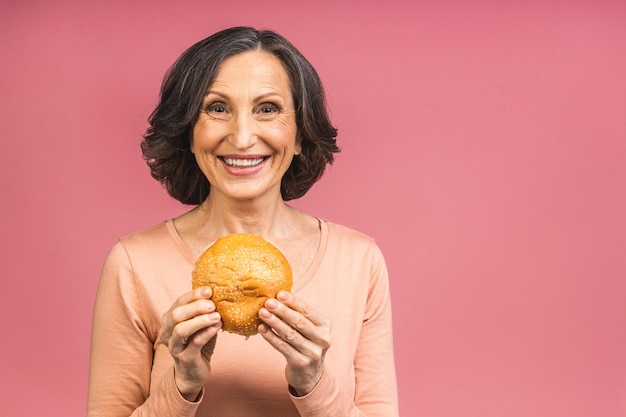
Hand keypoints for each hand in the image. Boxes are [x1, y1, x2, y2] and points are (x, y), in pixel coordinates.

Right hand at [159, 286, 221, 400]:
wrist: (193, 373)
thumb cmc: (197, 344)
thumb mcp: (199, 325)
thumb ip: (204, 311)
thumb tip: (219, 293)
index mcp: (169, 320)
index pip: (179, 302)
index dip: (193, 295)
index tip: (209, 290)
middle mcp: (167, 333)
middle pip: (176, 315)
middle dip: (195, 307)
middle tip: (213, 304)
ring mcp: (174, 347)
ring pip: (181, 330)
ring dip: (200, 320)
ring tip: (217, 316)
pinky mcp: (185, 359)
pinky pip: (194, 344)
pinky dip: (206, 333)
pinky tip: (217, 326)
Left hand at [258, 291, 331, 395]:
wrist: (310, 374)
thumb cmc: (306, 343)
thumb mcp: (308, 329)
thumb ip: (298, 314)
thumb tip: (278, 296)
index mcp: (325, 326)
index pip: (307, 311)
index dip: (293, 302)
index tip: (279, 293)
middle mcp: (323, 339)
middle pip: (299, 322)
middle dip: (282, 311)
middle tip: (268, 302)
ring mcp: (313, 353)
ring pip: (290, 335)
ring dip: (274, 323)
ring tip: (262, 313)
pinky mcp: (301, 363)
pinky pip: (283, 347)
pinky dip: (271, 337)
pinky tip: (262, 329)